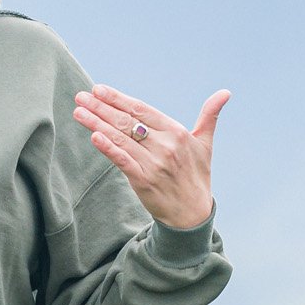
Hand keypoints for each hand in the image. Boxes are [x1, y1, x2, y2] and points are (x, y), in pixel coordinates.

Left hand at [72, 85, 229, 231]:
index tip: (99, 89)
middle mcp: (165, 146)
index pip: (142, 110)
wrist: (193, 214)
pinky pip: (122, 161)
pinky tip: (93, 136)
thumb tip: (225, 93)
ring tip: (78, 111)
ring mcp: (153, 163)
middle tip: (81, 96)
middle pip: (127, 122)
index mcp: (177, 132)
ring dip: (96, 124)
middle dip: (101, 107)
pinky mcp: (144, 181)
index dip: (119, 99)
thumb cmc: (197, 175)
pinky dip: (108, 148)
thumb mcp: (205, 144)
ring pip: (120, 139)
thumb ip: (209, 116)